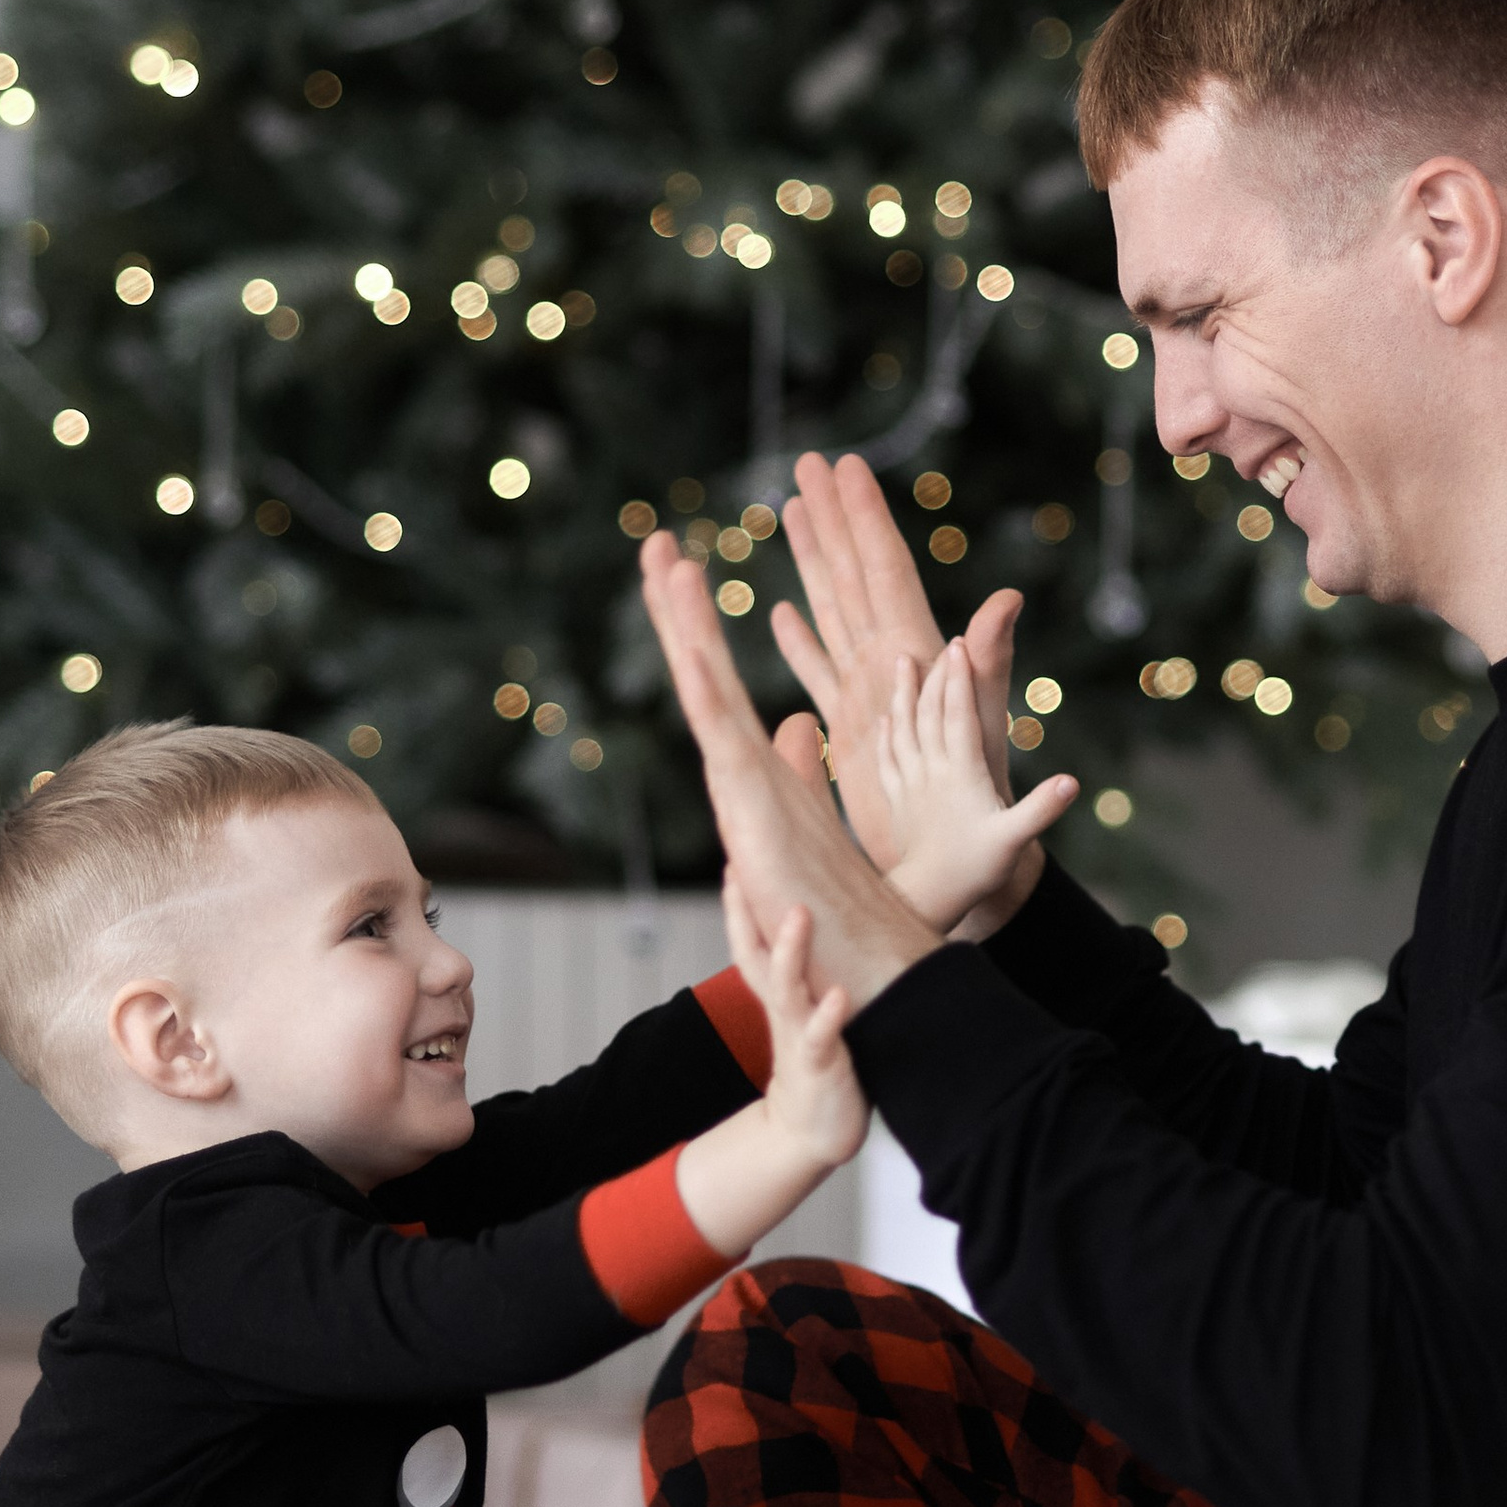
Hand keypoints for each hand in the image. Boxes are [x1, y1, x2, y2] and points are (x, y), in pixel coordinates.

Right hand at [639, 530, 938, 1009]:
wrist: (852, 963)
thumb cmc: (831, 903)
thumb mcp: (815, 810)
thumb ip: (798, 764)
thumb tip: (796, 721)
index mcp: (760, 763)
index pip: (722, 678)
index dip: (698, 623)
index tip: (678, 566)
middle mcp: (742, 768)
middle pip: (702, 671)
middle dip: (677, 607)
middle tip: (654, 543)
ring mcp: (743, 786)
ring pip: (707, 690)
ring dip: (687, 626)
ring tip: (668, 564)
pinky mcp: (753, 808)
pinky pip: (725, 738)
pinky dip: (707, 691)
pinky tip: (690, 647)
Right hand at [673, 883, 868, 1264]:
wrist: (810, 1134)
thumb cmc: (816, 1066)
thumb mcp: (804, 1015)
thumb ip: (802, 978)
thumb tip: (808, 935)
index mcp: (780, 997)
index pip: (753, 945)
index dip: (741, 908)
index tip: (733, 864)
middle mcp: (783, 1011)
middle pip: (757, 957)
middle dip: (748, 915)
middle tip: (741, 871)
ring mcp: (799, 1036)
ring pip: (788, 989)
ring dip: (791, 951)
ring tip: (799, 913)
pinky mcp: (821, 1064)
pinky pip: (822, 1037)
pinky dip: (828, 1015)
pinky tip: (839, 995)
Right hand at [771, 453, 1020, 869]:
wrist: (971, 858)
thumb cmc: (987, 799)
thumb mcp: (981, 726)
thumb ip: (990, 664)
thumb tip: (1006, 600)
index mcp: (916, 654)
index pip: (884, 571)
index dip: (864, 518)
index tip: (844, 465)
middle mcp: (891, 662)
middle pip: (853, 574)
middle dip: (833, 516)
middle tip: (808, 460)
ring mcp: (869, 692)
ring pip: (832, 609)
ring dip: (813, 559)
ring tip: (791, 509)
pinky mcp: (853, 729)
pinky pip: (819, 670)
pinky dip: (800, 639)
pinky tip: (780, 613)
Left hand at [879, 641, 1078, 935]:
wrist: (929, 897)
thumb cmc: (976, 869)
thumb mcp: (1015, 840)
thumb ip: (1042, 808)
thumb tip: (1071, 782)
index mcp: (961, 773)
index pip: (957, 715)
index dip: (959, 679)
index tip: (958, 645)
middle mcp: (931, 771)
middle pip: (930, 713)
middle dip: (936, 676)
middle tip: (942, 645)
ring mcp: (910, 784)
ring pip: (902, 728)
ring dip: (903, 693)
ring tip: (902, 662)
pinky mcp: (897, 800)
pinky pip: (886, 756)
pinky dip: (886, 731)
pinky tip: (886, 717)